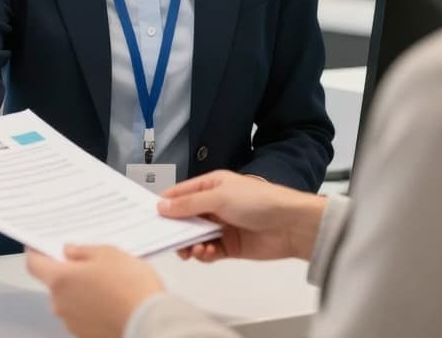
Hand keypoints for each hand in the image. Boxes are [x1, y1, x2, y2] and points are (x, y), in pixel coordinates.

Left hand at [26, 246, 162, 337]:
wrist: (150, 323)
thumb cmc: (131, 288)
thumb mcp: (109, 254)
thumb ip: (84, 251)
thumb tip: (70, 252)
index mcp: (60, 280)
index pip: (34, 264)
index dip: (35, 252)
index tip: (38, 245)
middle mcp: (60, 304)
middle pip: (54, 282)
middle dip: (67, 271)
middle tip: (89, 261)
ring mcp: (73, 322)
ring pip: (69, 299)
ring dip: (81, 289)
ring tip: (108, 282)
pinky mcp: (87, 334)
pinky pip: (82, 314)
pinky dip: (91, 306)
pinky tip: (111, 299)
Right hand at [157, 170, 325, 262]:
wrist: (291, 225)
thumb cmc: (259, 202)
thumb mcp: (219, 197)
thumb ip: (189, 204)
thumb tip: (162, 207)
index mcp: (210, 186)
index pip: (180, 194)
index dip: (165, 205)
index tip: (150, 218)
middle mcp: (214, 205)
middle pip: (184, 218)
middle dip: (175, 229)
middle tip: (169, 240)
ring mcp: (221, 226)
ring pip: (194, 237)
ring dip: (190, 244)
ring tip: (192, 250)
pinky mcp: (229, 246)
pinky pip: (208, 251)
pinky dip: (203, 254)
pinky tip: (205, 253)